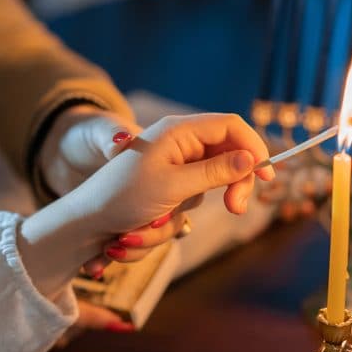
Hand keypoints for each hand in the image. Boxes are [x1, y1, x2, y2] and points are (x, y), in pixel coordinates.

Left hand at [19, 113, 273, 296]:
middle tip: (235, 209)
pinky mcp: (168, 189)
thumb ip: (217, 171)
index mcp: (178, 130)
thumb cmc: (122, 197)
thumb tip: (252, 158)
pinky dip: (171, 221)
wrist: (84, 224)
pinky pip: (188, 204)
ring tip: (154, 222)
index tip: (267, 176)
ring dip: (186, 212)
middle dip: (231, 186)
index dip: (254, 146)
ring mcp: (174, 167)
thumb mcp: (175, 185)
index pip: (231, 126)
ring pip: (209, 186)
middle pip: (228, 155)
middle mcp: (179, 143)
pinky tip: (143, 226)